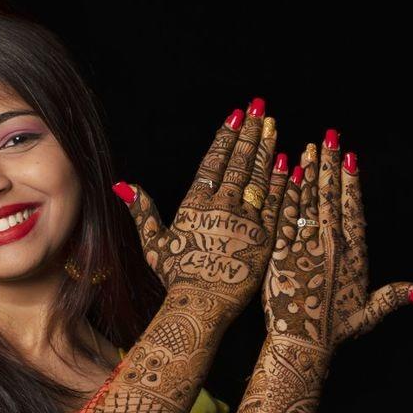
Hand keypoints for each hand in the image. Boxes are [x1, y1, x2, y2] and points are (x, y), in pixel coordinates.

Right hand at [113, 101, 289, 323]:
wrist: (202, 305)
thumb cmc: (176, 276)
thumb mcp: (155, 242)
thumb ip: (143, 211)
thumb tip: (124, 185)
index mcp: (196, 204)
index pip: (214, 162)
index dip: (225, 136)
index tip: (235, 115)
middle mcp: (222, 206)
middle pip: (238, 162)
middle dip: (249, 133)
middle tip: (259, 108)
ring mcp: (246, 220)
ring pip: (259, 177)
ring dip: (266, 149)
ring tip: (272, 125)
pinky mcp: (265, 237)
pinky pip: (276, 203)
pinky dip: (282, 182)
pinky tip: (288, 162)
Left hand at [263, 132, 412, 353]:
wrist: (302, 343)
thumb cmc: (336, 330)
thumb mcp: (370, 312)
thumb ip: (395, 296)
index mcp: (354, 254)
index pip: (353, 208)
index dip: (352, 180)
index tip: (350, 155)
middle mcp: (331, 244)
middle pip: (330, 196)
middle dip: (330, 164)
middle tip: (329, 136)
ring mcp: (305, 245)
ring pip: (307, 200)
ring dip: (309, 170)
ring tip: (309, 145)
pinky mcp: (281, 251)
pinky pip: (284, 215)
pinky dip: (285, 192)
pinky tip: (286, 172)